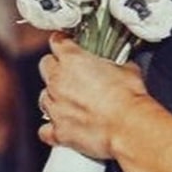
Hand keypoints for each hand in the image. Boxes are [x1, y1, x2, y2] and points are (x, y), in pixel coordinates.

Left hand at [38, 32, 148, 158]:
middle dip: (55, 66)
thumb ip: (116, 64)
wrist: (128, 125)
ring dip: (55, 96)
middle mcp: (58, 81)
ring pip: (43, 97)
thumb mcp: (128, 68)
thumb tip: (119, 66)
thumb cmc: (128, 96)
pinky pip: (45, 128)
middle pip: (45, 65)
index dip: (63, 41)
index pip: (57, 42)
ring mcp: (55, 107)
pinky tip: (65, 123)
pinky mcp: (57, 131)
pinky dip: (54, 125)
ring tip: (72, 99)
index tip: (67, 43)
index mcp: (73, 60)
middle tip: (71, 70)